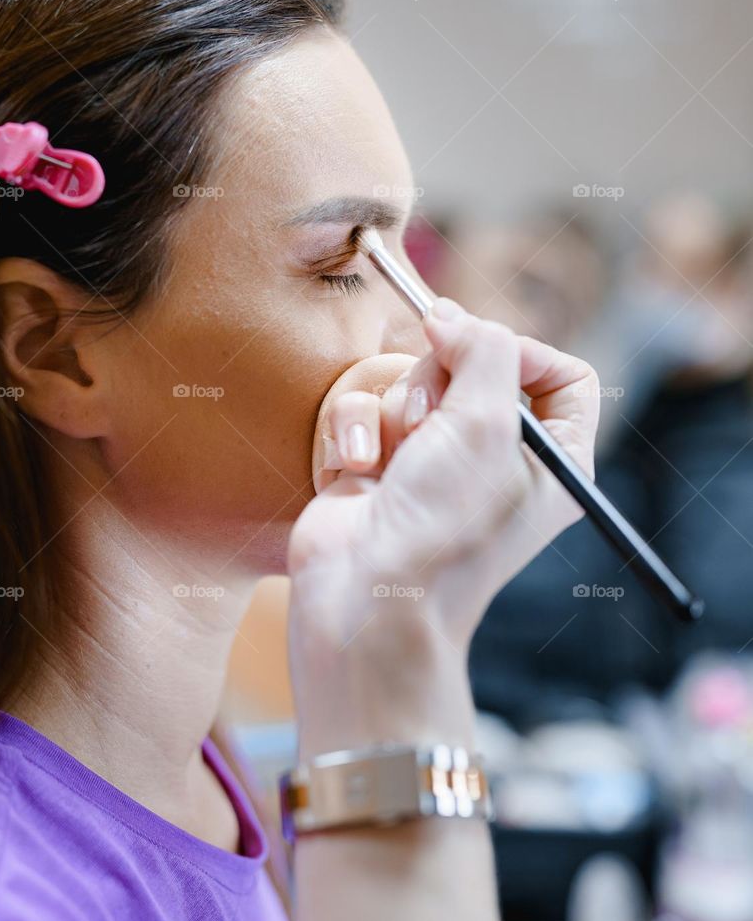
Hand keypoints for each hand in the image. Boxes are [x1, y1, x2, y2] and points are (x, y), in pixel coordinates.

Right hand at [287, 296, 599, 752]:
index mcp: (552, 460)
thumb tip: (449, 317)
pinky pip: (365, 411)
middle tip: (429, 419)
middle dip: (439, 382)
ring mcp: (433, 465)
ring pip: (412, 384)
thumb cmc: (445, 524)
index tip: (482, 352)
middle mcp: (497, 460)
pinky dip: (356, 434)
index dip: (525, 352)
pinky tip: (356, 473)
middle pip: (474, 365)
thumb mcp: (486, 421)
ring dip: (393, 412)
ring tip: (390, 461)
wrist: (367, 602)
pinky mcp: (378, 469)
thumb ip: (482, 347)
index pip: (564, 376)